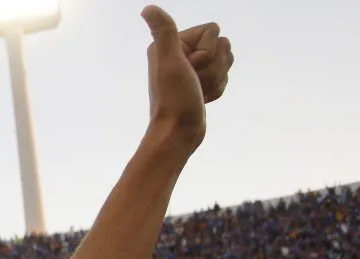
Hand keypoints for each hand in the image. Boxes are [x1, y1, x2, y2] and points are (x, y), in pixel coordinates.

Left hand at [141, 5, 233, 149]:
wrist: (178, 133)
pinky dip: (217, 89)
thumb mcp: (171, 63)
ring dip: (217, 79)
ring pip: (225, 61)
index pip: (213, 30)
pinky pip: (223, 76)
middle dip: (214, 67)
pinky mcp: (199, 82)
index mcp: (170, 43)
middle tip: (194, 83)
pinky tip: (202, 99)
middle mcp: (179, 52)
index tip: (189, 69)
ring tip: (198, 92)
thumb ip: (164, 33)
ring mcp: (190, 68)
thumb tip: (147, 8)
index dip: (208, 52)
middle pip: (222, 45)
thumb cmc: (174, 99)